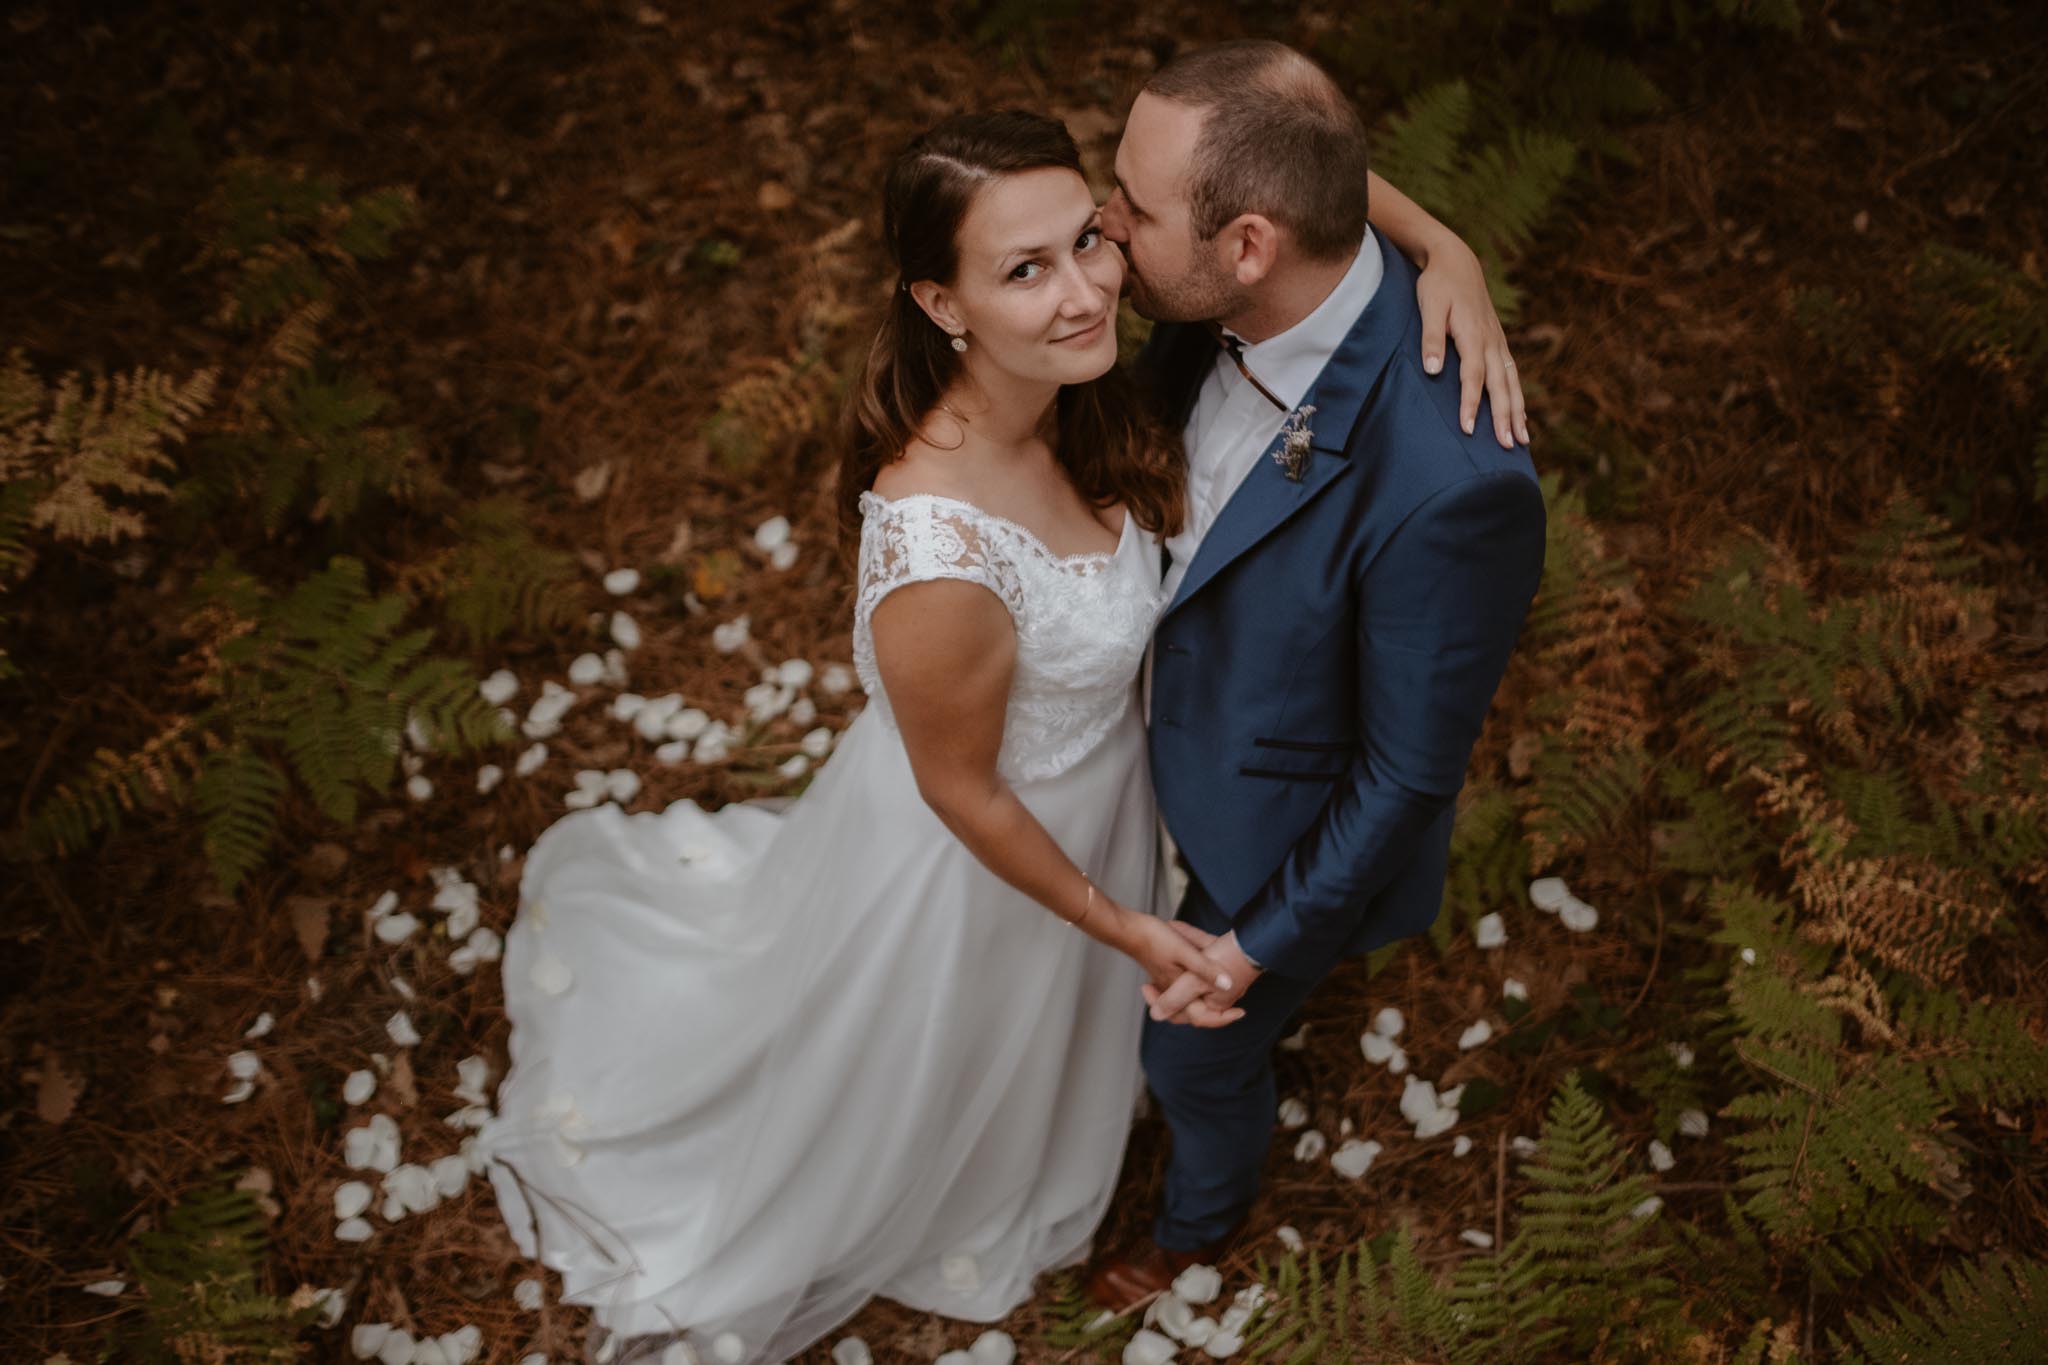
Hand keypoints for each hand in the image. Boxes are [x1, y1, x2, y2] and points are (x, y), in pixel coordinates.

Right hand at [1112, 913, 1245, 1028]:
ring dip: (1203, 1001)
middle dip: (1214, 1012)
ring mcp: (1166, 983)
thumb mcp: (1185, 952)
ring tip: (1221, 996)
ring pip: (1187, 1002)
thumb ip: (1206, 969)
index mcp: (1178, 990)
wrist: (1128, 928)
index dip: (1223, 1018)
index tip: (1240, 1012)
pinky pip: (1181, 988)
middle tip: (1233, 1007)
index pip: (1202, 1017)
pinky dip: (1194, 988)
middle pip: (1194, 1013)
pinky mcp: (1163, 972)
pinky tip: (1201, 977)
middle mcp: (1172, 991)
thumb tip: (1228, 985)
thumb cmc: (1153, 938)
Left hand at [1414, 240, 1528, 447]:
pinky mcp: (1499, 342)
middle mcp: (1491, 341)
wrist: (1456, 262)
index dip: (1470, 403)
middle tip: (1506, 445)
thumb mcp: (1429, 306)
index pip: (1473, 376)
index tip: (1468, 428)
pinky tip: (1520, 417)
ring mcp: (1498, 342)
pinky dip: (1518, 397)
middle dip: (1504, 416)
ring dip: (1517, 412)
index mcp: (1473, 334)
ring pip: (1512, 382)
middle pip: (1500, 384)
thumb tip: (1433, 371)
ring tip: (1522, 440)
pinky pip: (1512, 374)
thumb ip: (1431, 338)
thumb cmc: (1437, 285)